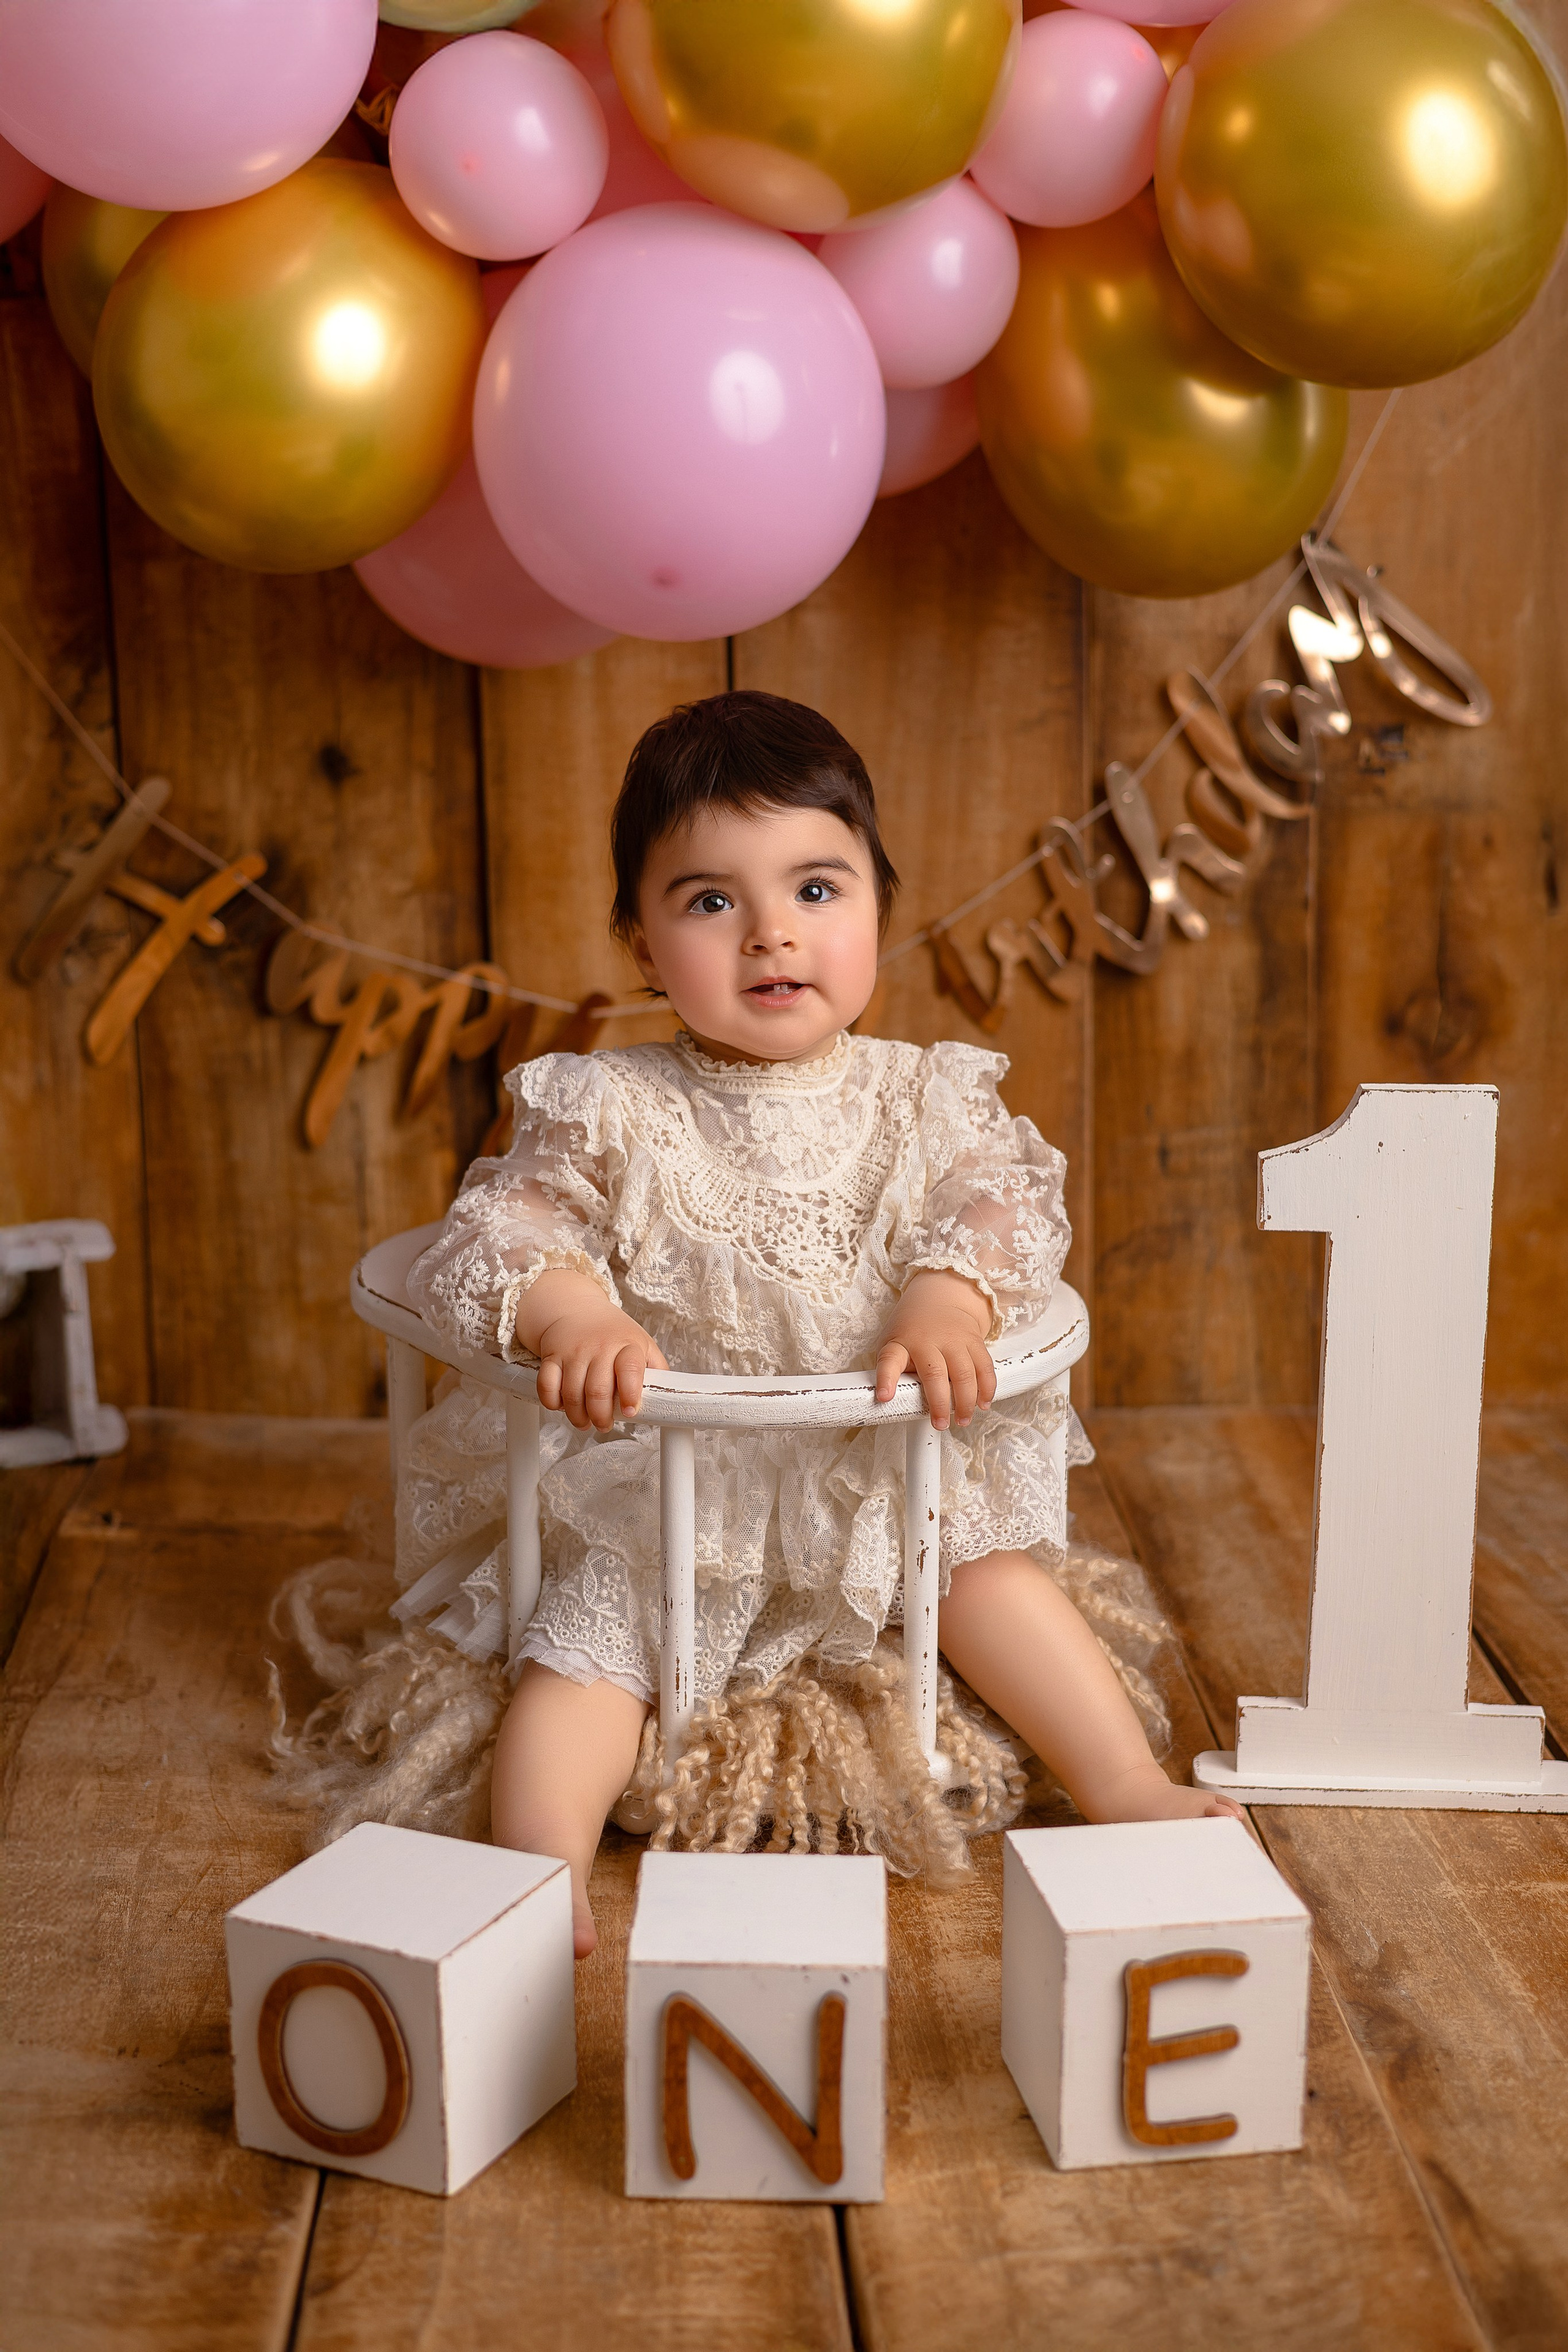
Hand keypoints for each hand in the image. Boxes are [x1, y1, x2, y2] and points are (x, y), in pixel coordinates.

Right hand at [517, 1270, 668, 1430]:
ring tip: (586, 1423)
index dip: (630, 1395)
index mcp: (627, 1344)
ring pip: (571, 1394)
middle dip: (602, 1417)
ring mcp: (573, 1351)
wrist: (576, 1308)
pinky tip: (563, 1407)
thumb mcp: (641, 1343)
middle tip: (605, 1425)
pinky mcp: (551, 1356)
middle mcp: (599, 1346)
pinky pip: (547, 1387)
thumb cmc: (614, 1333)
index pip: (629, 1369)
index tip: (630, 1412)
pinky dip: (553, 1404)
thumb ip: (655, 1368)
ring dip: (578, 1417)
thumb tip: (666, 1398)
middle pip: (598, 1390)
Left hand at [875, 1270, 994, 1429]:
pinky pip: (984, 1366)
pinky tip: (983, 1403)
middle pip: (934, 1373)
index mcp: (901, 1343)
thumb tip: (900, 1403)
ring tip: (963, 1420)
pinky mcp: (974, 1341)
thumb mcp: (893, 1343)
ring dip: (966, 1401)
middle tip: (940, 1424)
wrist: (939, 1298)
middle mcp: (928, 1340)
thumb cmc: (911, 1331)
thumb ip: (896, 1370)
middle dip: (939, 1403)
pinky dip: (986, 1388)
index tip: (884, 1397)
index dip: (886, 1380)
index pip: (890, 1360)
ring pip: (964, 1372)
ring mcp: (954, 1339)